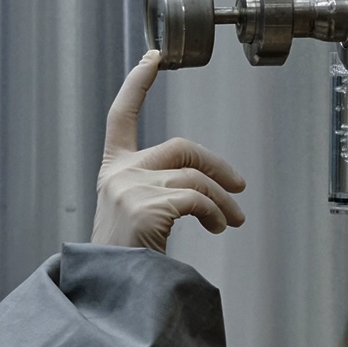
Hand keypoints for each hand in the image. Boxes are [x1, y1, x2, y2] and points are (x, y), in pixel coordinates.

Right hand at [92, 50, 245, 251]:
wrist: (109, 288)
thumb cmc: (124, 256)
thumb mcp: (134, 212)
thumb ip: (157, 188)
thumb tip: (207, 187)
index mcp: (112, 171)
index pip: (121, 116)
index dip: (136, 83)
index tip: (153, 57)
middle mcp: (119, 175)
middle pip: (180, 147)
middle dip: (216, 164)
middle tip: (238, 187)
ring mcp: (131, 189)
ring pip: (195, 177)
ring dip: (223, 200)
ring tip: (231, 221)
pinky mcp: (146, 207)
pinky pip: (197, 199)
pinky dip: (215, 213)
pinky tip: (217, 226)